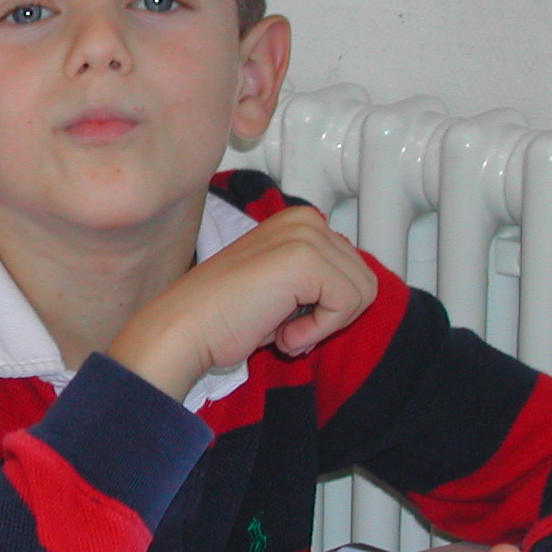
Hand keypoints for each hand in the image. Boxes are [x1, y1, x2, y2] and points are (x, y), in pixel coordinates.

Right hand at [107, 207, 377, 399]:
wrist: (187, 326)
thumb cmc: (225, 314)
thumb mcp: (282, 285)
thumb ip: (318, 279)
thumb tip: (358, 295)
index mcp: (300, 220)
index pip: (353, 271)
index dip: (326, 307)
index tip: (285, 315)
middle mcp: (306, 219)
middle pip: (364, 281)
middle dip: (329, 315)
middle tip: (283, 325)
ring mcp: (307, 235)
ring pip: (361, 294)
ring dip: (323, 325)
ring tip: (282, 328)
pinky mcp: (307, 259)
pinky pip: (347, 305)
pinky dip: (317, 331)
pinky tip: (282, 333)